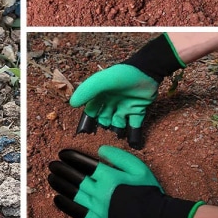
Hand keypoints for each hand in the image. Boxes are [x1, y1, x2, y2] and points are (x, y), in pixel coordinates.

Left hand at [48, 146, 203, 217]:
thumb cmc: (148, 192)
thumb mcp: (138, 168)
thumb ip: (119, 156)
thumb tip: (100, 150)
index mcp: (108, 176)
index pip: (84, 163)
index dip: (71, 157)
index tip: (63, 153)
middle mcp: (100, 191)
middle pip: (75, 177)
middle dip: (61, 169)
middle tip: (52, 164)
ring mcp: (98, 207)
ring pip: (73, 193)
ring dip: (60, 184)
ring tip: (51, 177)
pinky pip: (77, 211)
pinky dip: (66, 204)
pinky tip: (58, 198)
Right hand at [70, 34, 183, 148]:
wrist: (144, 73)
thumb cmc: (119, 76)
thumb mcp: (99, 82)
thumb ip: (85, 92)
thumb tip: (72, 104)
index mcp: (100, 95)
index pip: (91, 111)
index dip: (87, 121)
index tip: (84, 134)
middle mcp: (111, 102)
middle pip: (104, 119)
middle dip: (102, 128)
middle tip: (101, 140)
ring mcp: (124, 107)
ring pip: (117, 124)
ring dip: (116, 133)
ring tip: (115, 142)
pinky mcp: (138, 111)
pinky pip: (135, 127)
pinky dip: (134, 136)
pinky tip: (132, 145)